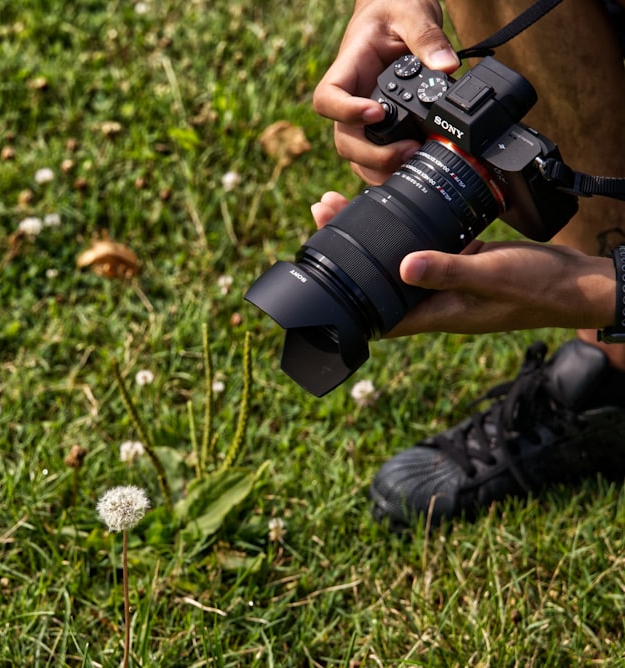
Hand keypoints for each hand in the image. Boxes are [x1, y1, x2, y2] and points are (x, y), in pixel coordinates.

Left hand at [310, 192, 615, 335]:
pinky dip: (405, 228)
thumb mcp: (490, 276)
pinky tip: (392, 205)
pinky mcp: (460, 261)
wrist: (576, 284)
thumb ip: (448, 271)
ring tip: (343, 203)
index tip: (321, 264)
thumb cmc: (537, 289)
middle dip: (348, 251)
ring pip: (398, 261)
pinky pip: (424, 246)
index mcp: (435, 313)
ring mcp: (446, 281)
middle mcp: (434, 300)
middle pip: (379, 280)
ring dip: (372, 236)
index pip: (378, 315)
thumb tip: (402, 267)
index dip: (346, 296)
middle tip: (323, 210)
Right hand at [312, 0, 459, 182]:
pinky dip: (391, 168)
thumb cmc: (394, 9)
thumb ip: (427, 37)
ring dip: (380, 167)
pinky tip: (416, 168)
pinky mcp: (380, 128)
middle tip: (408, 150)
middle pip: (344, 139)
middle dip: (371, 154)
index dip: (346, 112)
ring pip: (357, 156)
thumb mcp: (410, 13)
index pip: (328, 98)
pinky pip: (376, 157)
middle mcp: (350, 100)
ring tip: (415, 163)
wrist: (396, 14)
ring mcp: (362, 118)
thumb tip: (447, 66)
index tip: (376, 113)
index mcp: (347, 71)